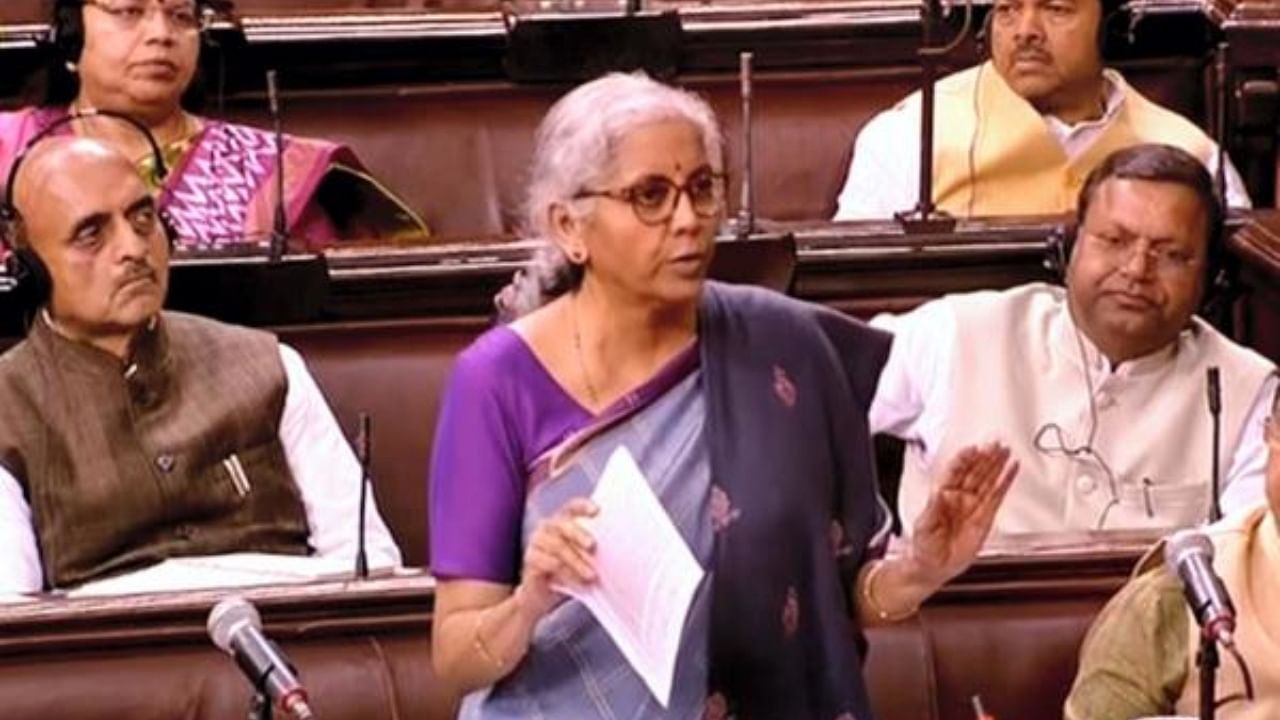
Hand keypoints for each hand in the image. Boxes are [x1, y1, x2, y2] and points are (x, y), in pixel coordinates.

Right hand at [516, 497, 597, 620]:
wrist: (541, 596)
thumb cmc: (567, 572)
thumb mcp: (582, 557)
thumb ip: (592, 549)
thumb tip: (616, 548)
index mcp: (562, 521)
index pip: (572, 507)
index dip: (583, 506)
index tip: (597, 511)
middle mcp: (547, 527)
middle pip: (563, 525)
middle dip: (579, 534)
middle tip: (592, 546)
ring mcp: (537, 542)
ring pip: (559, 547)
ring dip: (577, 562)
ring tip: (591, 575)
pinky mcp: (530, 559)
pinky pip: (550, 564)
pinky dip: (567, 573)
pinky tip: (579, 582)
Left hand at [907, 442, 1017, 585]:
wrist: (933, 566)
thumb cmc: (923, 546)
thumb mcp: (924, 525)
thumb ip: (933, 508)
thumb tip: (940, 492)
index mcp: (942, 495)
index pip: (955, 471)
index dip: (964, 460)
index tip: (972, 449)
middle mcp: (959, 497)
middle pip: (975, 472)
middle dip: (985, 457)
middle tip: (995, 444)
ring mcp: (973, 506)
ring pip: (987, 480)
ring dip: (996, 465)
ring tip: (1006, 451)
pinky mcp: (985, 517)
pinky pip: (997, 496)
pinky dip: (1005, 483)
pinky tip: (1011, 471)